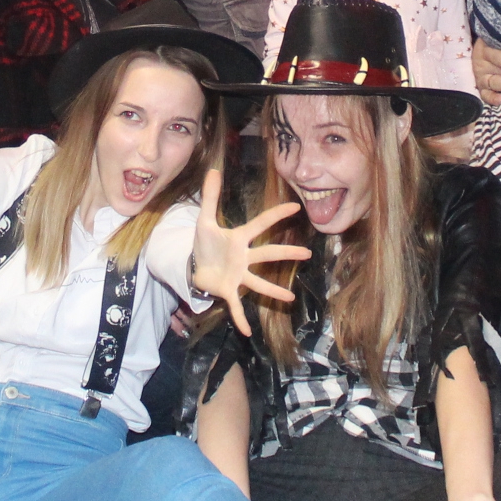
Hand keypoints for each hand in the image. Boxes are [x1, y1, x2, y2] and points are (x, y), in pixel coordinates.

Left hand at [187, 164, 310, 336]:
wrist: (193, 265)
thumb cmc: (205, 243)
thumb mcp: (204, 219)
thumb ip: (210, 196)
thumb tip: (213, 169)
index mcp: (239, 239)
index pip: (260, 224)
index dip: (276, 215)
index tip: (295, 206)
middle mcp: (243, 258)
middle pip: (267, 254)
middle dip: (286, 254)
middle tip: (307, 254)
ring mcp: (238, 276)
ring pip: (258, 284)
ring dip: (273, 292)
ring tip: (290, 299)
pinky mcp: (228, 291)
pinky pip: (236, 306)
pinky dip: (240, 318)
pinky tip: (247, 331)